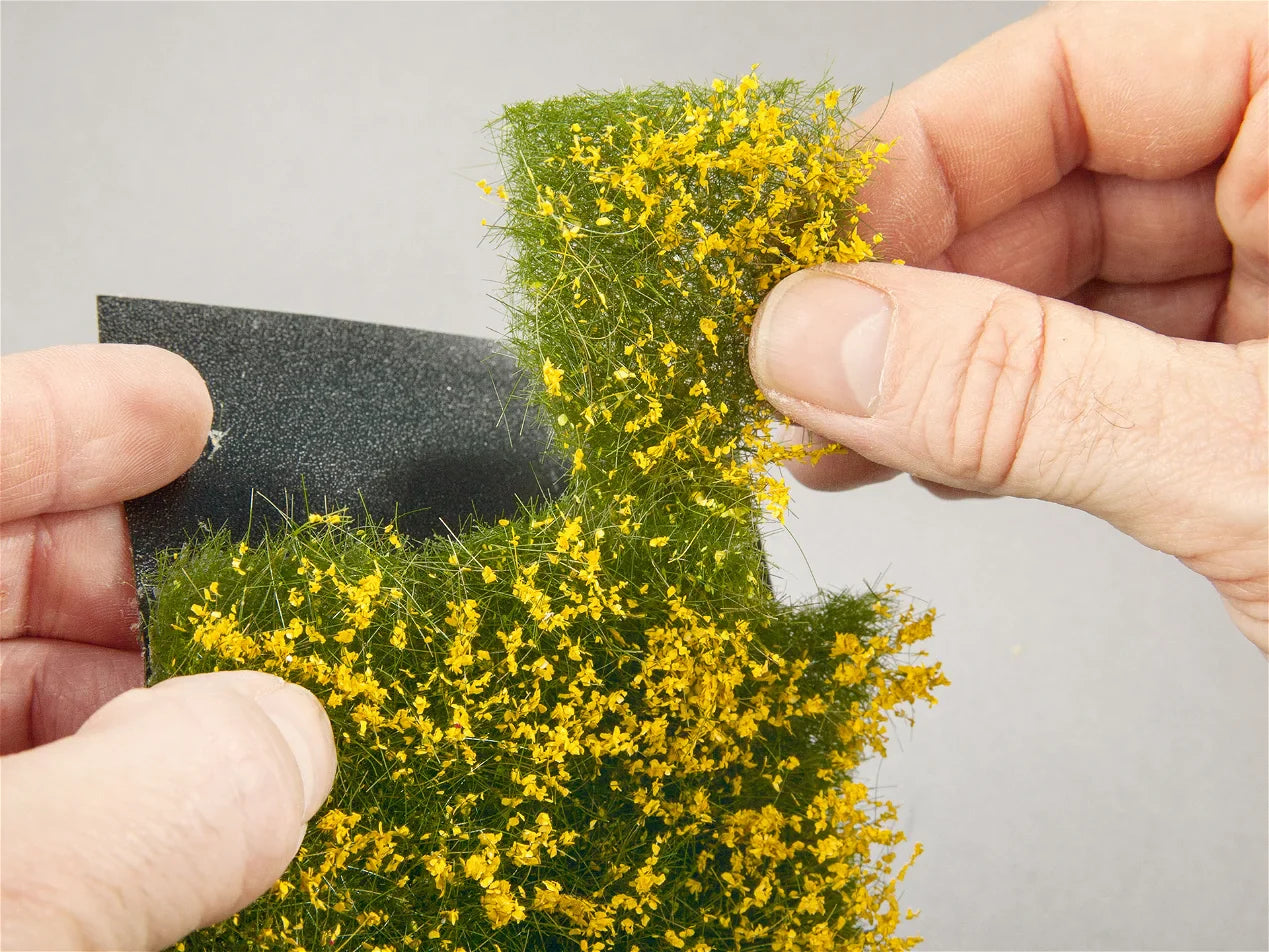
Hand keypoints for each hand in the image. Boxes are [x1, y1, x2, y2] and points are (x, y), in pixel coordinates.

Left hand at [0, 345, 336, 949]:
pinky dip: (105, 812)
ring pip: (9, 705)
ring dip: (140, 712)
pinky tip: (181, 833)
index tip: (183, 409)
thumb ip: (147, 809)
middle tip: (258, 605)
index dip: (77, 411)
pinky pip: (28, 813)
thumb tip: (285, 740)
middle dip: (137, 581)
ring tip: (248, 735)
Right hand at [750, 2, 1267, 650]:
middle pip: (1057, 182)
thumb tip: (813, 340)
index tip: (802, 261)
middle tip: (795, 372)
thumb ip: (1026, 393)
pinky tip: (924, 457)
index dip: (919, 158)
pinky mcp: (1266, 396)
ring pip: (1064, 288)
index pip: (1086, 68)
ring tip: (832, 432)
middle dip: (910, 287)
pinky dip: (1002, 418)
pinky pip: (1098, 370)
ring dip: (936, 364)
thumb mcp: (1268, 473)